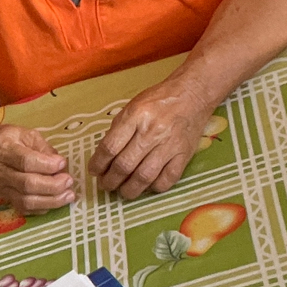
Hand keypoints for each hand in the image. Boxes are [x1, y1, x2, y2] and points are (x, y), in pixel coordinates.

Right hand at [0, 125, 73, 213]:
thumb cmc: (7, 139)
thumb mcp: (25, 134)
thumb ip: (43, 147)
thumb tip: (60, 164)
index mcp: (4, 149)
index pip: (25, 161)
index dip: (47, 165)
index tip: (62, 163)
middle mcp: (0, 170)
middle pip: (27, 184)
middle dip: (52, 185)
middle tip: (69, 181)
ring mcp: (1, 187)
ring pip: (26, 200)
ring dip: (50, 201)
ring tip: (68, 195)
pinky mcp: (5, 197)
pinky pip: (23, 208)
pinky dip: (41, 208)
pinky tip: (54, 201)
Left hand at [90, 82, 208, 199]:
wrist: (192, 94)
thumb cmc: (159, 101)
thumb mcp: (132, 107)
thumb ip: (118, 130)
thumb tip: (104, 157)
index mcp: (135, 116)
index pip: (110, 147)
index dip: (98, 164)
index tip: (94, 171)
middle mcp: (152, 132)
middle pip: (124, 165)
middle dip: (110, 181)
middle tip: (106, 185)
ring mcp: (169, 145)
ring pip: (144, 177)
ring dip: (129, 189)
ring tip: (123, 191)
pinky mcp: (184, 155)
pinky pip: (167, 180)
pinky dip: (154, 188)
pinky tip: (147, 186)